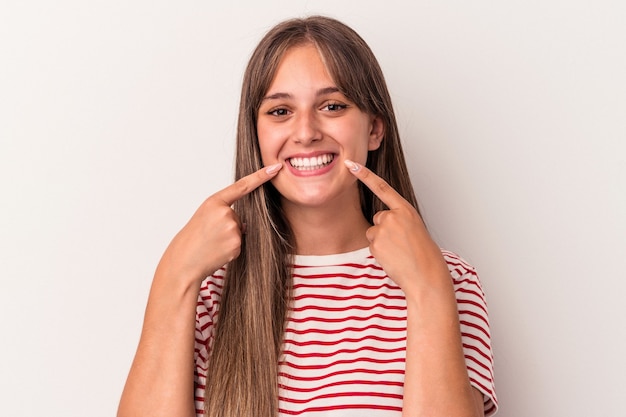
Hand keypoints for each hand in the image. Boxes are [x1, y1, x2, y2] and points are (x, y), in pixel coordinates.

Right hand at [158, 163, 282, 283]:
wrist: (183, 262)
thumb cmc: (192, 239)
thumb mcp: (204, 216)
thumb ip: (224, 212)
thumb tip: (245, 223)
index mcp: (214, 202)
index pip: (242, 186)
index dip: (261, 176)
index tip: (275, 168)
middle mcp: (225, 213)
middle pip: (238, 217)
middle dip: (228, 226)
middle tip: (209, 235)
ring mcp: (232, 229)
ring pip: (240, 231)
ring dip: (229, 238)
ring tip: (211, 244)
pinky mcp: (237, 244)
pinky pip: (240, 244)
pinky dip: (231, 249)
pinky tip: (217, 252)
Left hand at [344, 160, 449, 294]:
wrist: (426, 275)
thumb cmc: (424, 255)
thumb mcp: (415, 229)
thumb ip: (399, 220)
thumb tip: (381, 223)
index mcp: (406, 210)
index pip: (382, 187)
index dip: (365, 175)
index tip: (351, 164)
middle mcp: (393, 216)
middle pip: (378, 218)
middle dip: (385, 230)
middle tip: (402, 244)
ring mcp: (383, 229)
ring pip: (374, 233)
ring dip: (383, 243)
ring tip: (399, 252)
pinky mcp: (376, 243)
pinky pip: (373, 245)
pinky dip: (381, 253)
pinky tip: (394, 258)